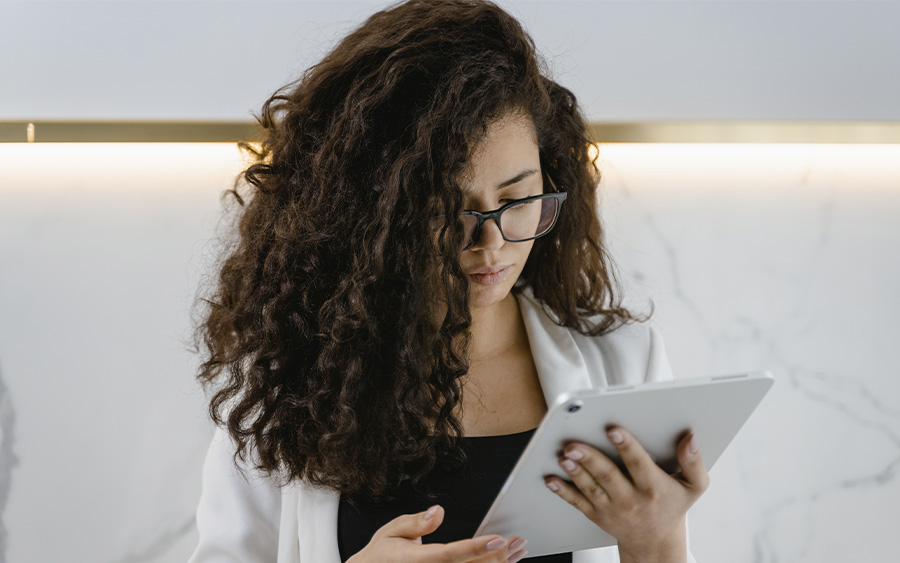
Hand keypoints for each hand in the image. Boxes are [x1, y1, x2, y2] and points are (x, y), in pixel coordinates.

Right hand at [347, 505, 528, 562]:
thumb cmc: (382, 555)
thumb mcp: (391, 530)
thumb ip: (415, 523)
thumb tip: (438, 512)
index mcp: (415, 560)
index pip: (450, 554)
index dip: (476, 549)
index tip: (498, 540)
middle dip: (498, 556)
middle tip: (518, 541)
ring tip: (517, 551)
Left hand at [543, 427, 708, 561]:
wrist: (655, 542)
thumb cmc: (672, 507)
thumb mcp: (693, 488)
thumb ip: (694, 462)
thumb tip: (690, 439)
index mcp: (653, 487)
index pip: (639, 464)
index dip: (626, 446)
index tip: (614, 430)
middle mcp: (630, 498)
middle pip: (608, 476)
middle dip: (590, 459)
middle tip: (575, 445)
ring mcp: (611, 507)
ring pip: (590, 488)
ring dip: (574, 472)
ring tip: (564, 456)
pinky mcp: (596, 514)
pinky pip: (577, 502)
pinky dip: (562, 491)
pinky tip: (551, 479)